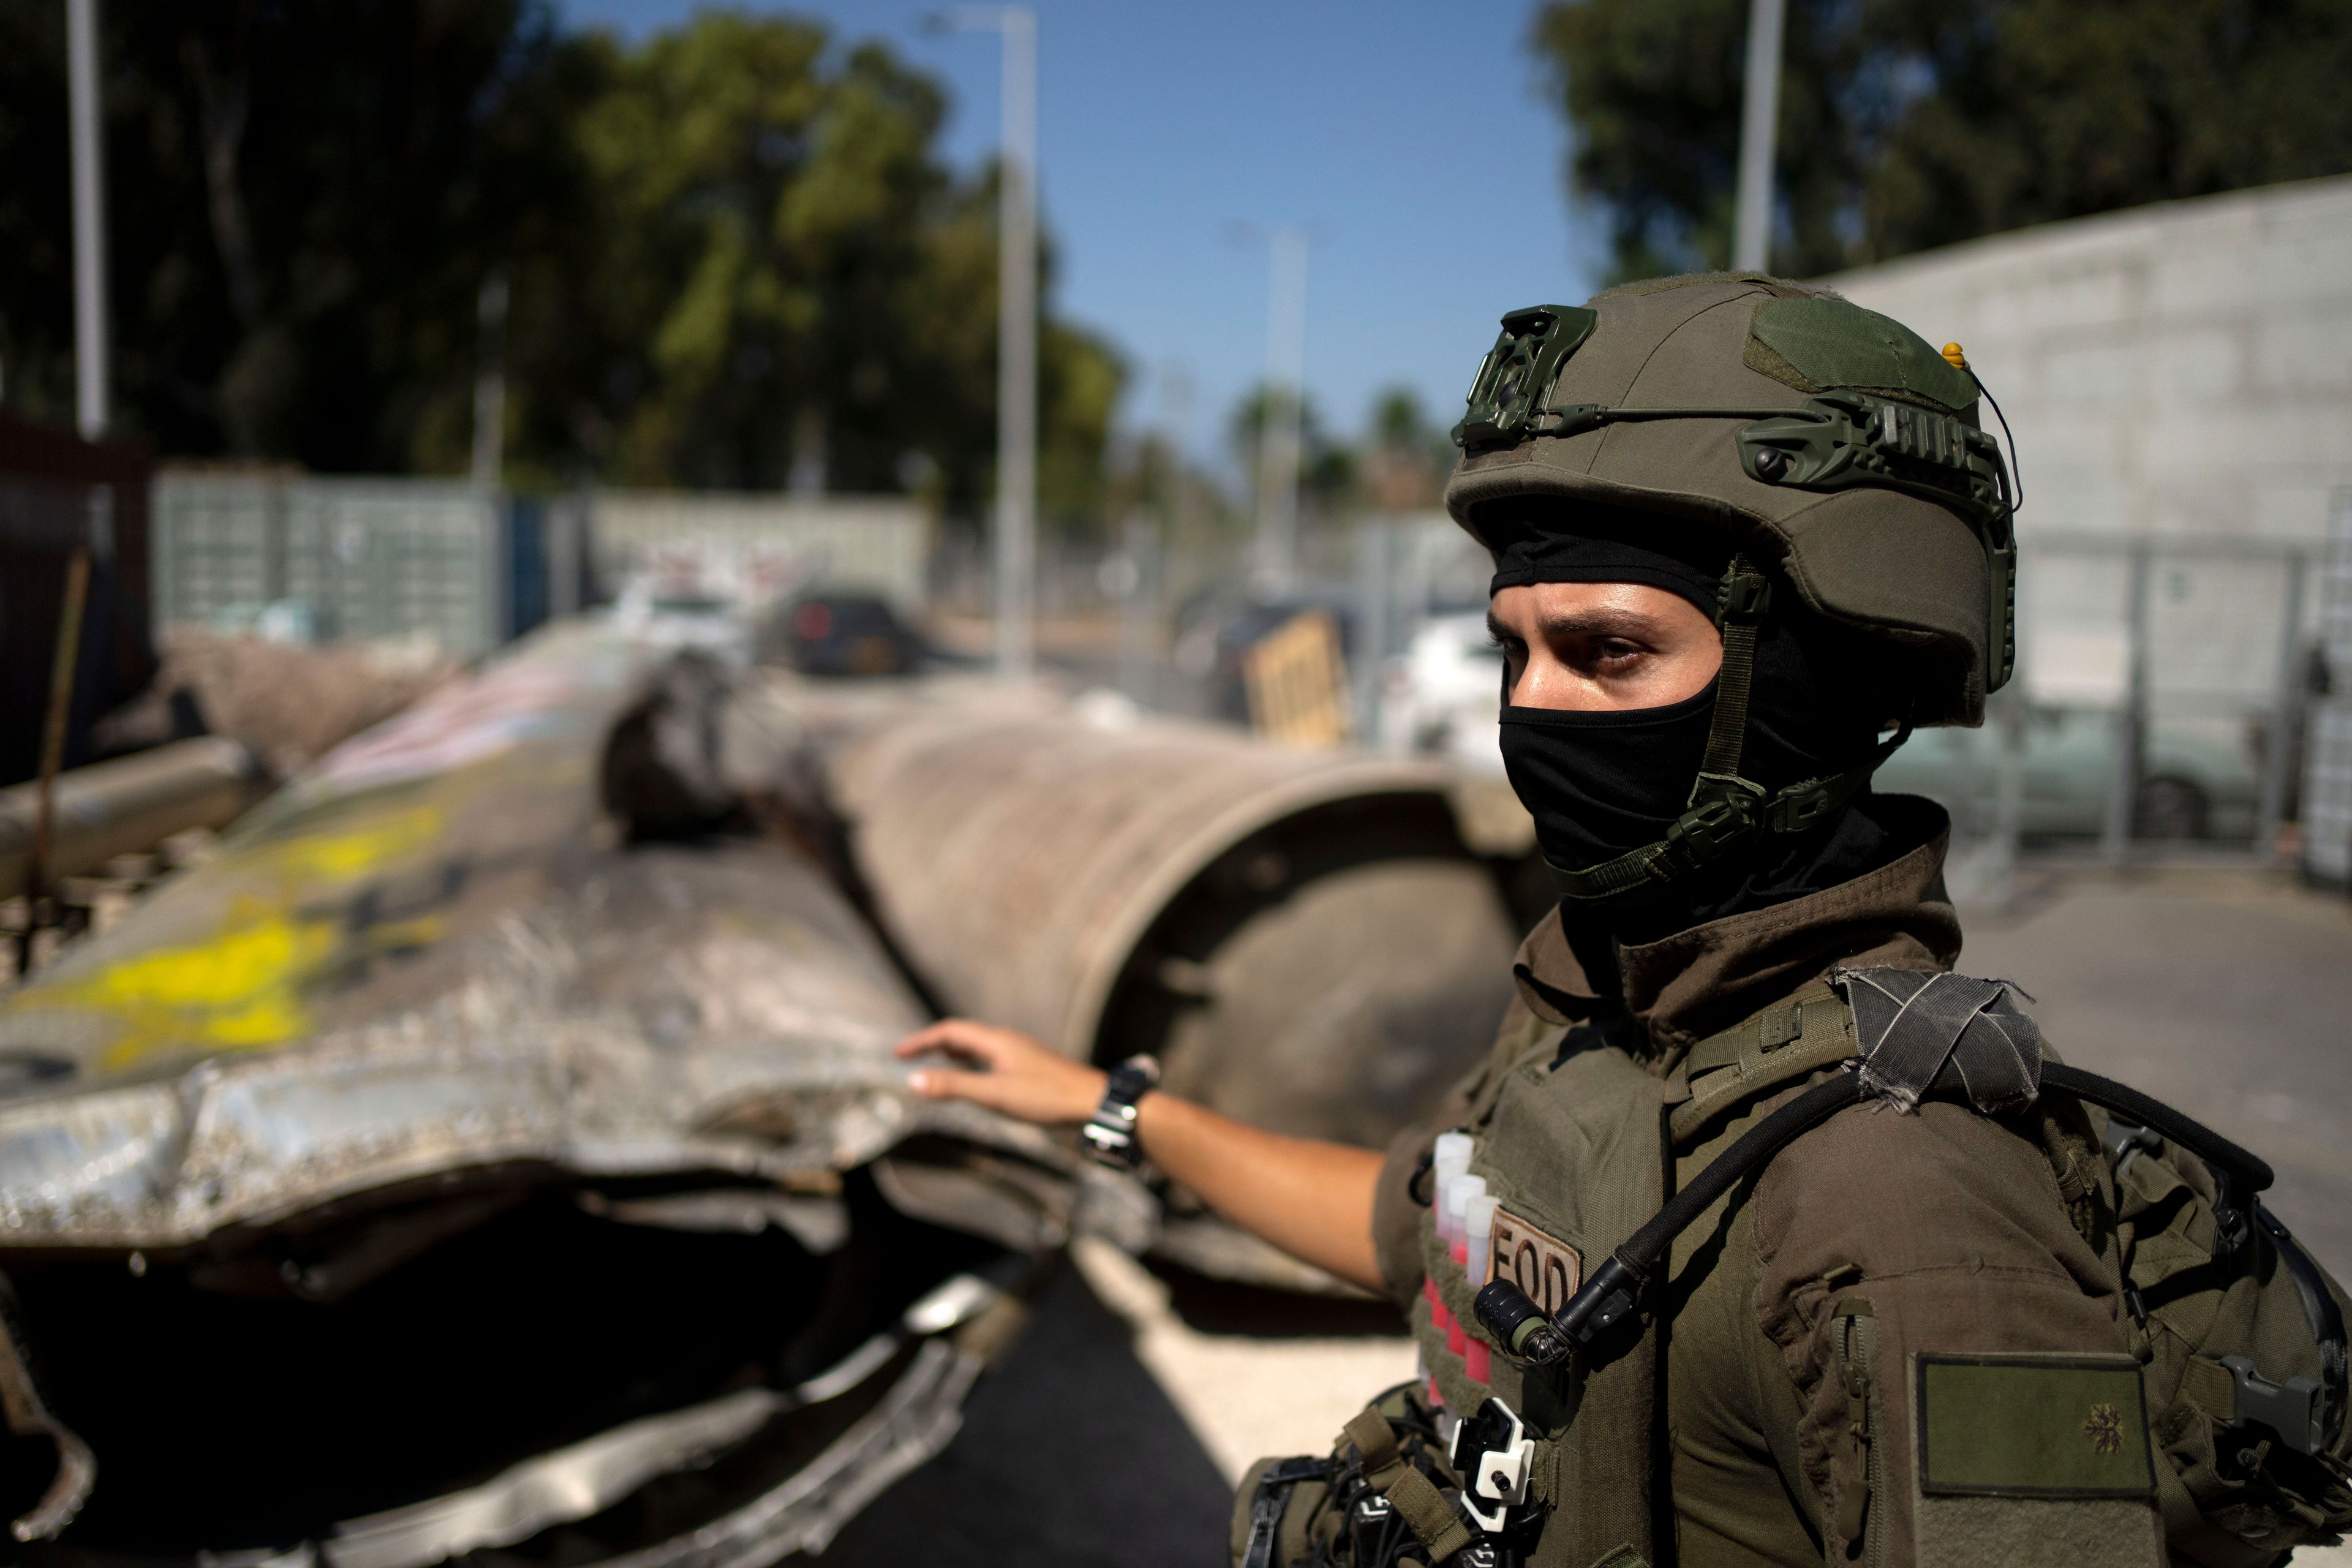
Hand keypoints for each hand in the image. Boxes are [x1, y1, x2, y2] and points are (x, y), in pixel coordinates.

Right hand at [895, 1018, 1108, 1126]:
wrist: (1095, 1102)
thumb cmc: (1048, 1098)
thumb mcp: (995, 1095)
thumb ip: (955, 1087)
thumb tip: (913, 1080)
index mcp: (998, 1042)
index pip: (950, 1032)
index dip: (922, 1041)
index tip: (898, 1054)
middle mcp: (1009, 1042)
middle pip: (964, 1035)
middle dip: (934, 1044)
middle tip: (910, 1056)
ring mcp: (1022, 1054)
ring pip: (980, 1046)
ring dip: (954, 1051)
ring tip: (938, 1062)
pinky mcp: (1033, 1068)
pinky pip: (994, 1058)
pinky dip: (974, 1063)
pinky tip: (980, 1078)